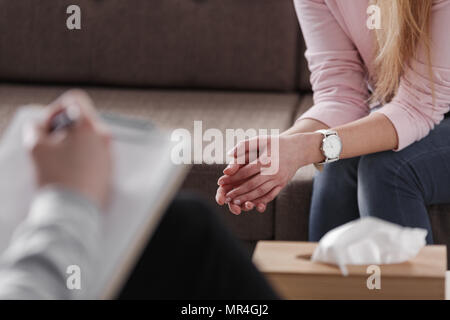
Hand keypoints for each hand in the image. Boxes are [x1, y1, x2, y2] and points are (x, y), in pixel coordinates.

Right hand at [28, 90, 111, 207]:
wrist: (74, 210)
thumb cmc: (57, 177)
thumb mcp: (36, 148)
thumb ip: (35, 129)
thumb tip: (39, 126)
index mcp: (90, 126)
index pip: (75, 100)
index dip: (56, 108)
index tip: (49, 126)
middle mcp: (104, 137)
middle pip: (82, 120)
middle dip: (63, 129)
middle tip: (50, 145)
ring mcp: (109, 154)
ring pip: (88, 138)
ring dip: (72, 144)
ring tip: (59, 162)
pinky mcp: (109, 170)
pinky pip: (94, 155)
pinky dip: (81, 157)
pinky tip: (69, 172)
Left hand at [216, 133, 321, 213]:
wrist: (298, 148)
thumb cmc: (276, 143)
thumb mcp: (260, 140)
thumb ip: (244, 146)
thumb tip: (229, 154)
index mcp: (265, 160)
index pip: (245, 171)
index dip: (232, 178)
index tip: (220, 182)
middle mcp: (272, 171)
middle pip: (252, 185)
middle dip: (237, 191)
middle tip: (226, 197)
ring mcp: (278, 179)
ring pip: (260, 192)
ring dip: (247, 198)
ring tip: (235, 202)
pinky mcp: (282, 184)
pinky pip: (270, 195)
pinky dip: (260, 200)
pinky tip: (251, 203)